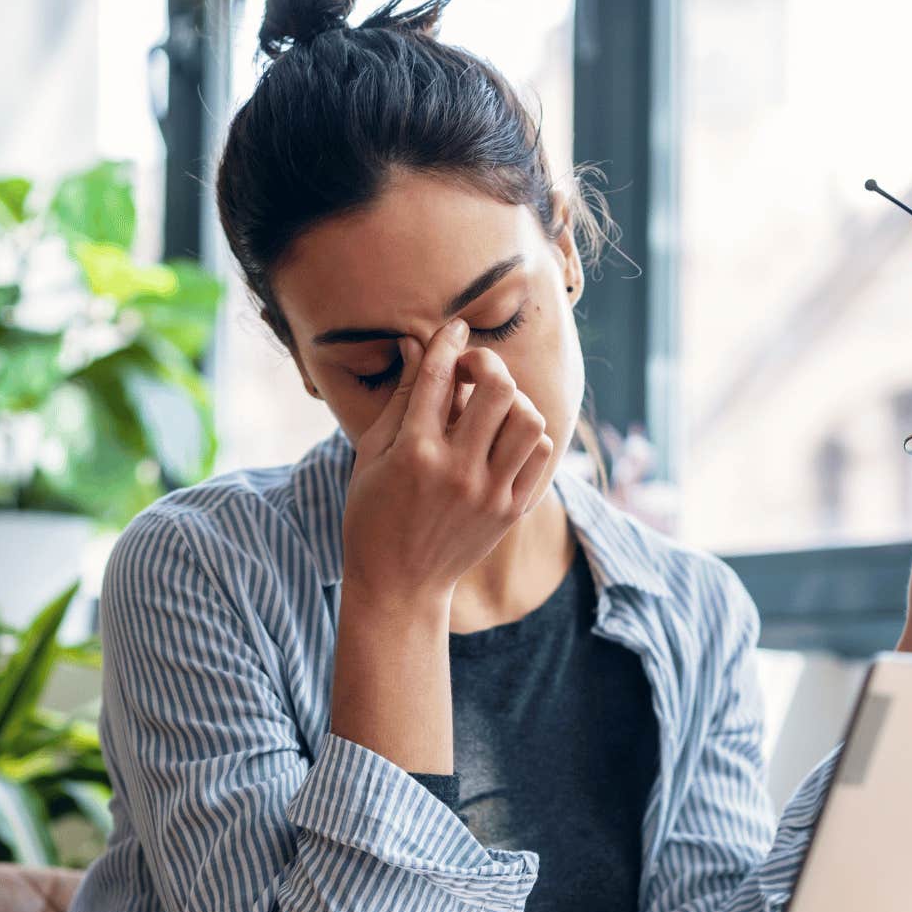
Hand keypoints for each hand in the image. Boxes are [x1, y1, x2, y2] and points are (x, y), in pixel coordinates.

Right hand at [341, 318, 554, 600]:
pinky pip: (540, 453)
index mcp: (414, 452)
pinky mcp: (511, 510)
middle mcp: (457, 470)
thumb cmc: (373, 514)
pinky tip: (504, 436)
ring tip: (492, 406)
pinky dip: (527, 434)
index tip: (455, 327)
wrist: (400, 584)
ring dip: (512, 399)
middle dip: (486, 363)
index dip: (449, 341)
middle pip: (497, 387)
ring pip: (528, 418)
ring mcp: (489, 492)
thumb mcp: (372, 455)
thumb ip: (399, 398)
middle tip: (472, 370)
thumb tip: (415, 344)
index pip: (440, 376)